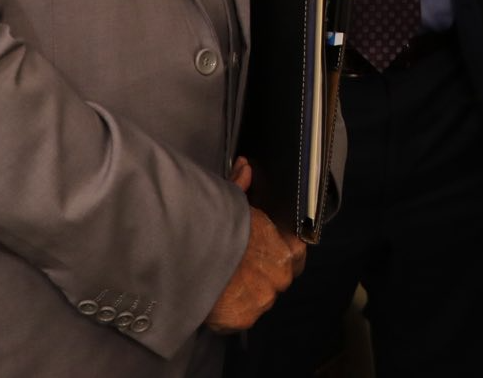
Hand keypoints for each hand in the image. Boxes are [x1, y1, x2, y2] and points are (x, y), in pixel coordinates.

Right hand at [204, 160, 304, 333]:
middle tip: (238, 264)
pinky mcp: (244, 318)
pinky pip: (241, 316)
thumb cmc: (213, 225)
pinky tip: (216, 294)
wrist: (186, 253)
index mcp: (288, 248)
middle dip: (261, 273)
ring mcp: (264, 300)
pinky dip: (229, 309)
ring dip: (246, 292)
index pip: (296, 254)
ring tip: (224, 279)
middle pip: (278, 278)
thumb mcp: (231, 202)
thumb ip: (241, 187)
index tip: (262, 250)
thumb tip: (246, 164)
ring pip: (260, 298)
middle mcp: (282, 276)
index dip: (278, 250)